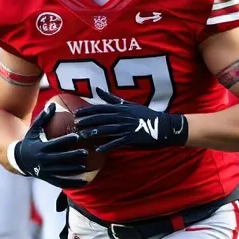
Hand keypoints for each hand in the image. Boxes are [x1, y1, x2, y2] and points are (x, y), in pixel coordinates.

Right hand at [9, 103, 89, 188]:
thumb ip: (44, 118)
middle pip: (60, 159)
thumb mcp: (34, 129)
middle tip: (85, 152)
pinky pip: (62, 182)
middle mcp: (43, 160)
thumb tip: (53, 105)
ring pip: (62, 172)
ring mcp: (46, 171)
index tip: (77, 137)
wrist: (20, 160)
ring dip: (74, 170)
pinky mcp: (49, 179)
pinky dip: (74, 183)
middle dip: (73, 156)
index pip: (55, 144)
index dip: (66, 141)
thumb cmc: (30, 141)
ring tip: (86, 166)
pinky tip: (85, 181)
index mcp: (40, 148)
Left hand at [74, 88, 188, 152]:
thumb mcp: (128, 105)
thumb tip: (98, 89)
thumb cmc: (144, 115)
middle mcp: (122, 116)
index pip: (101, 108)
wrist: (163, 126)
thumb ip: (112, 99)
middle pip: (102, 118)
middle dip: (88, 120)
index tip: (76, 113)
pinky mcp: (131, 138)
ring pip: (108, 129)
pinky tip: (99, 149)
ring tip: (83, 135)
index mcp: (121, 108)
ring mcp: (127, 127)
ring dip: (94, 132)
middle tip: (75, 123)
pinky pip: (117, 142)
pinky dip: (108, 145)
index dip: (88, 110)